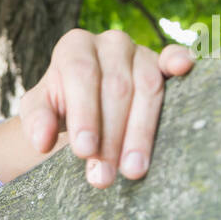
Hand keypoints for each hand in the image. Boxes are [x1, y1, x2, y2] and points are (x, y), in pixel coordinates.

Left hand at [18, 28, 195, 187]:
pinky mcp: (162, 63)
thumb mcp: (40, 111)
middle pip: (116, 88)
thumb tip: (42, 140)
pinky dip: (179, 62)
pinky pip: (173, 58)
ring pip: (147, 87)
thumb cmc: (59, 105)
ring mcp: (140, 51)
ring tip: (132, 170)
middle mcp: (110, 43)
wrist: (82, 103)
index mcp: (74, 46)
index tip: (84, 151)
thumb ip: (37, 121)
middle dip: (110, 137)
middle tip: (103, 175)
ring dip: (140, 133)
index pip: (81, 75)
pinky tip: (183, 69)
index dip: (85, 114)